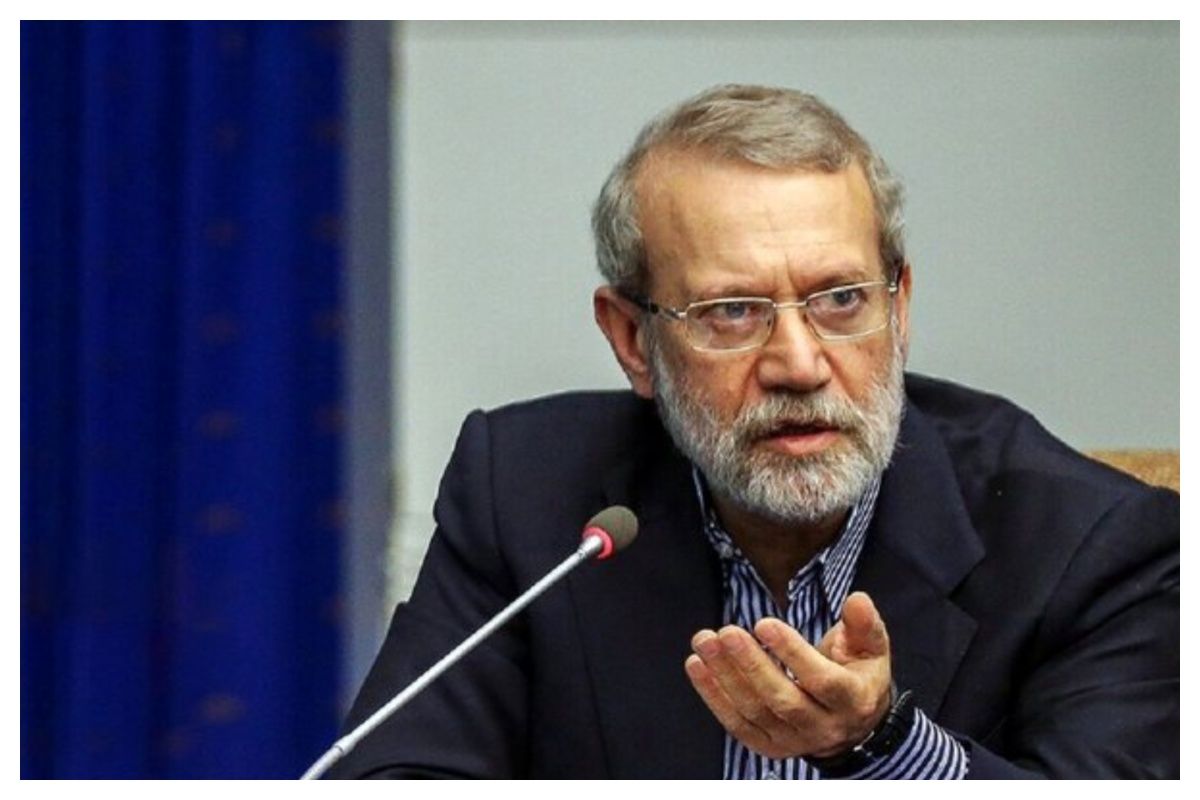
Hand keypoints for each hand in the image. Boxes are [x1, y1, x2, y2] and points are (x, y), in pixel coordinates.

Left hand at [683, 592, 892, 759]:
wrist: (852, 724)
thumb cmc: (857, 673)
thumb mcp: (871, 648)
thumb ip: (864, 625)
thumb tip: (857, 599)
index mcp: (853, 701)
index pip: (822, 681)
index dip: (792, 652)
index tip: (763, 623)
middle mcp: (824, 728)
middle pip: (783, 700)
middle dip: (751, 664)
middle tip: (725, 631)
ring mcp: (795, 741)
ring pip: (755, 712)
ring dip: (725, 676)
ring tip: (704, 641)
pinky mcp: (770, 747)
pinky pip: (737, 724)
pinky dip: (713, 696)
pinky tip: (696, 665)